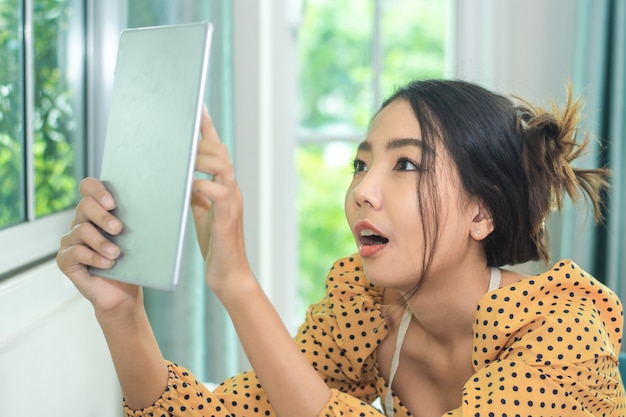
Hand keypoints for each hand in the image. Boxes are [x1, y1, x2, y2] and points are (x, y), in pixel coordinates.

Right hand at [57, 178, 140, 314]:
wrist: (123, 293)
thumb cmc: (132, 263)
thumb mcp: (137, 239)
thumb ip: (138, 221)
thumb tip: (157, 207)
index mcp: (98, 211)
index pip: (88, 187)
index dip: (97, 190)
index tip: (112, 202)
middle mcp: (81, 222)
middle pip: (84, 205)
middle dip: (102, 216)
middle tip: (119, 228)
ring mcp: (71, 240)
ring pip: (81, 230)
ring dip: (102, 242)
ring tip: (117, 253)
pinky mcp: (65, 259)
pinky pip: (75, 252)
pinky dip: (94, 257)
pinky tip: (108, 263)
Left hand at [191, 106, 251, 290]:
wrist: (228, 272)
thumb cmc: (214, 242)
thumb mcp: (201, 211)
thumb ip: (195, 190)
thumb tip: (179, 172)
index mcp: (224, 186)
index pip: (217, 151)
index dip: (207, 128)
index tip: (198, 105)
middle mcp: (232, 189)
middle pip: (221, 152)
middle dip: (203, 138)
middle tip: (183, 130)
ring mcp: (232, 201)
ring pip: (221, 166)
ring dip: (201, 157)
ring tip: (182, 154)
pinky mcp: (228, 216)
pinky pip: (215, 191)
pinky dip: (199, 184)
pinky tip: (186, 183)